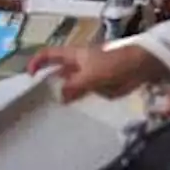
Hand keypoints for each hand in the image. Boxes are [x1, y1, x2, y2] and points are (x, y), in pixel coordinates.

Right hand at [28, 44, 152, 101]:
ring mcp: (88, 76)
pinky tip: (72, 114)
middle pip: (58, 73)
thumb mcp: (90, 74)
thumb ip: (74, 86)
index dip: (37, 62)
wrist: (140, 67)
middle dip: (49, 84)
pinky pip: (83, 96)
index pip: (49, 55)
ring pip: (70, 87)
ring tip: (52, 112)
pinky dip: (78, 103)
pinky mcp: (98, 88)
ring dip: (64, 97)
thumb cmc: (114, 64)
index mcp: (73, 55)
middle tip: (38, 101)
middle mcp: (78, 65)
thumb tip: (59, 96)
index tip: (29, 75)